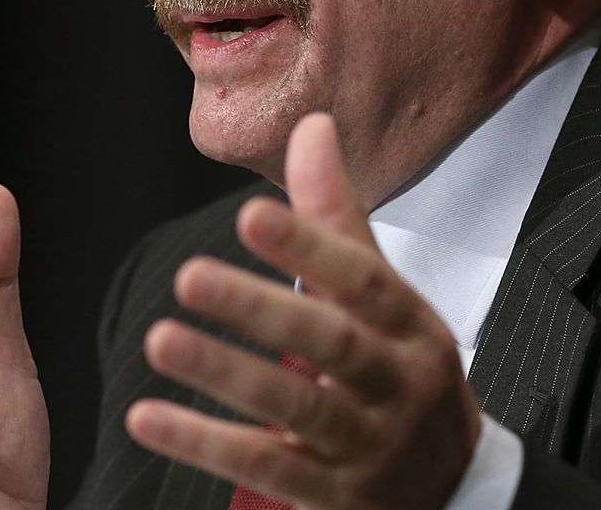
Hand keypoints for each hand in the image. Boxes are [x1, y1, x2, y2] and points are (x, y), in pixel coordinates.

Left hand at [126, 113, 481, 508]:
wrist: (452, 490)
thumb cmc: (403, 375)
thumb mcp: (387, 299)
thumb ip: (338, 218)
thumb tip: (312, 128)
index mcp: (411, 325)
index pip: (363, 280)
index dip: (310, 246)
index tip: (252, 213)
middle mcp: (397, 384)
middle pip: (332, 344)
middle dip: (262, 309)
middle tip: (190, 277)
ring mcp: (368, 446)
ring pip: (298, 409)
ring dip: (226, 374)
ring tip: (161, 341)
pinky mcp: (335, 498)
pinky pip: (266, 468)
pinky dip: (204, 444)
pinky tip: (149, 417)